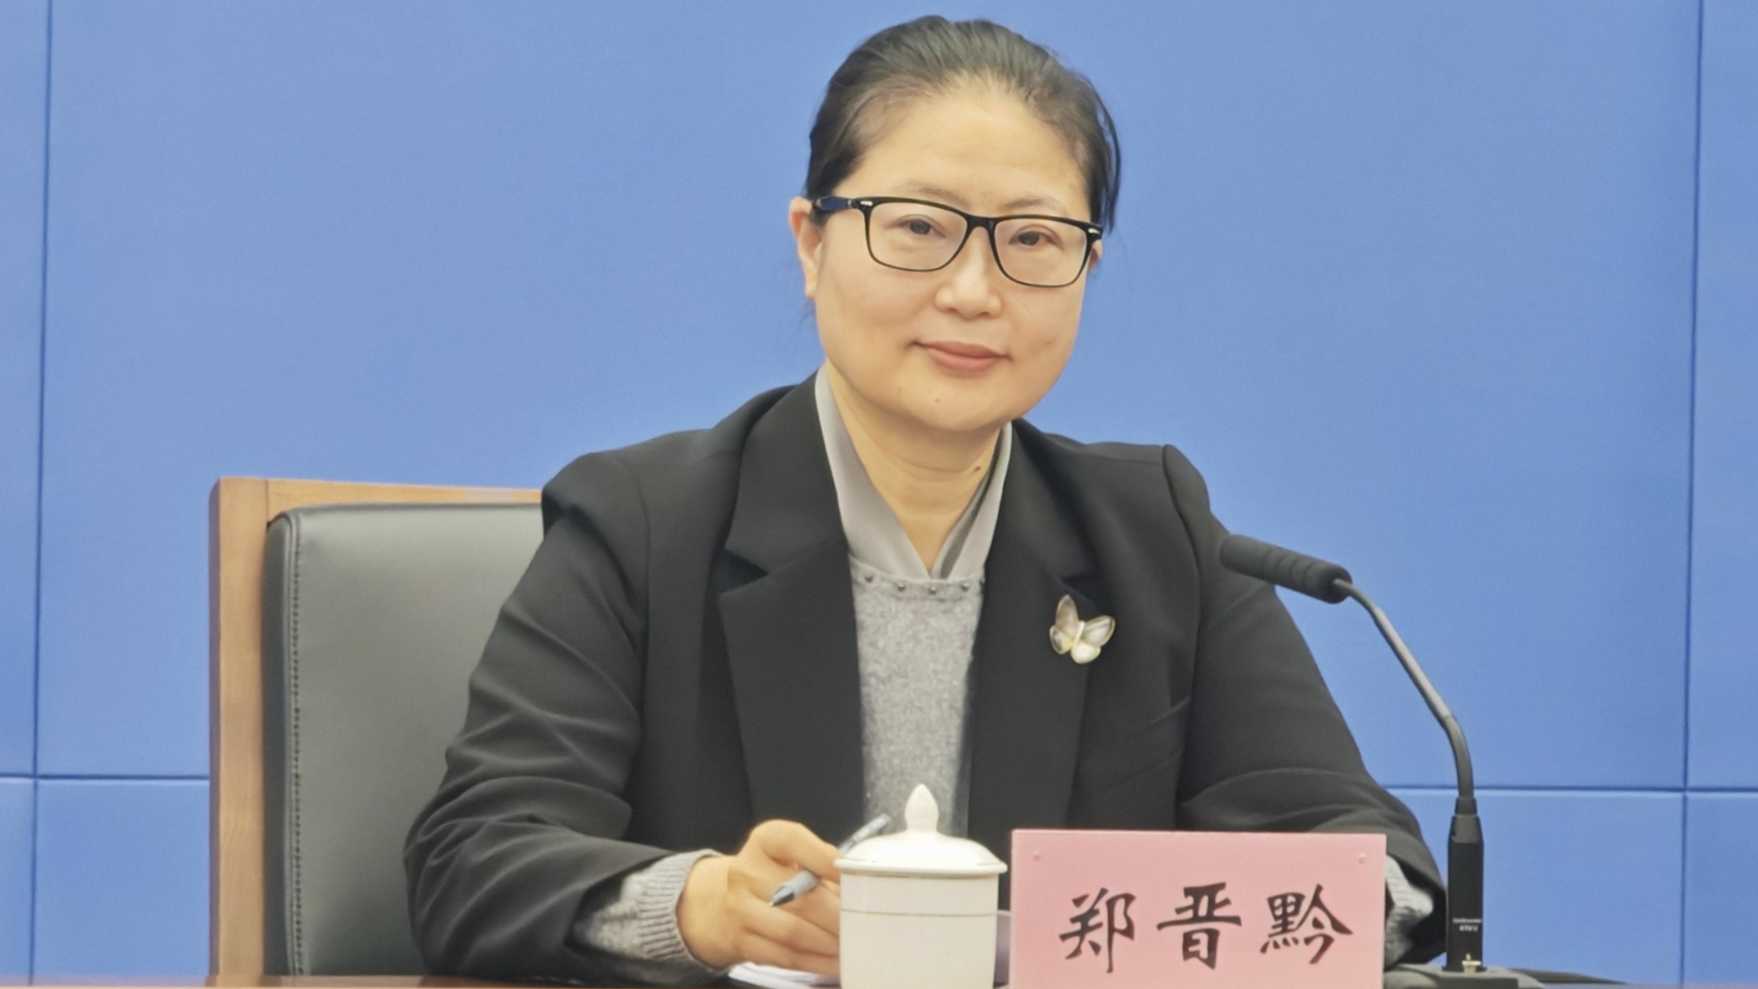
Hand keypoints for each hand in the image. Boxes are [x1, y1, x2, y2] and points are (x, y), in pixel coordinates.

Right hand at [677, 820, 842, 974]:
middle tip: (860, 922)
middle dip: (837, 914)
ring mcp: (739, 908)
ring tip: (850, 944)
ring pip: (793, 931)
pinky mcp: (741, 941)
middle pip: (800, 895)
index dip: (823, 857)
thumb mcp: (793, 857)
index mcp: (764, 841)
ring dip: (828, 942)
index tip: (849, 874)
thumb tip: (857, 885)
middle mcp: (747, 871)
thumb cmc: (775, 877)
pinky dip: (815, 961)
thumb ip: (822, 864)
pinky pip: (784, 956)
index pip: (791, 839)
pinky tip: (833, 961)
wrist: (727, 905)